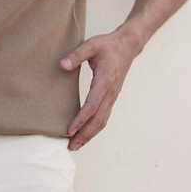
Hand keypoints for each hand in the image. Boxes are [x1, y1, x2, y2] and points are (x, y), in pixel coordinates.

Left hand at [60, 26, 141, 149]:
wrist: (127, 46)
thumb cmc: (108, 45)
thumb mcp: (91, 45)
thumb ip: (76, 55)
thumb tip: (62, 65)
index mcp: (105, 81)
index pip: (92, 105)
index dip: (80, 119)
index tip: (69, 130)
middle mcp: (110, 93)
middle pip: (97, 120)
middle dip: (84, 134)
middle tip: (70, 146)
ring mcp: (112, 96)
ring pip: (102, 121)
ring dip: (89, 135)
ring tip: (75, 145)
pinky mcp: (111, 97)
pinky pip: (103, 116)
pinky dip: (94, 128)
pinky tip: (85, 133)